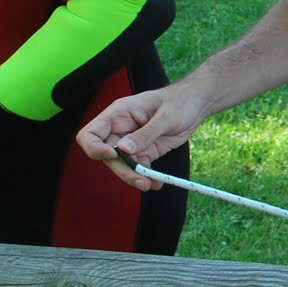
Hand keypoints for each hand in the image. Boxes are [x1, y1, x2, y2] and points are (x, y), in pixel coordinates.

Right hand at [75, 82, 206, 189]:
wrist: (197, 104)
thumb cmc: (180, 101)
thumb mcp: (166, 116)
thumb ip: (146, 133)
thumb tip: (124, 150)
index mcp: (118, 115)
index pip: (90, 134)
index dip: (94, 147)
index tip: (113, 155)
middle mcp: (120, 130)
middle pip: (107, 156)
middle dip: (122, 169)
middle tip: (140, 180)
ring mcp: (132, 143)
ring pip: (123, 165)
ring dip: (133, 177)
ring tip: (149, 185)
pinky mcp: (145, 152)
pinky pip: (139, 168)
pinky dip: (146, 177)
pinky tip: (157, 183)